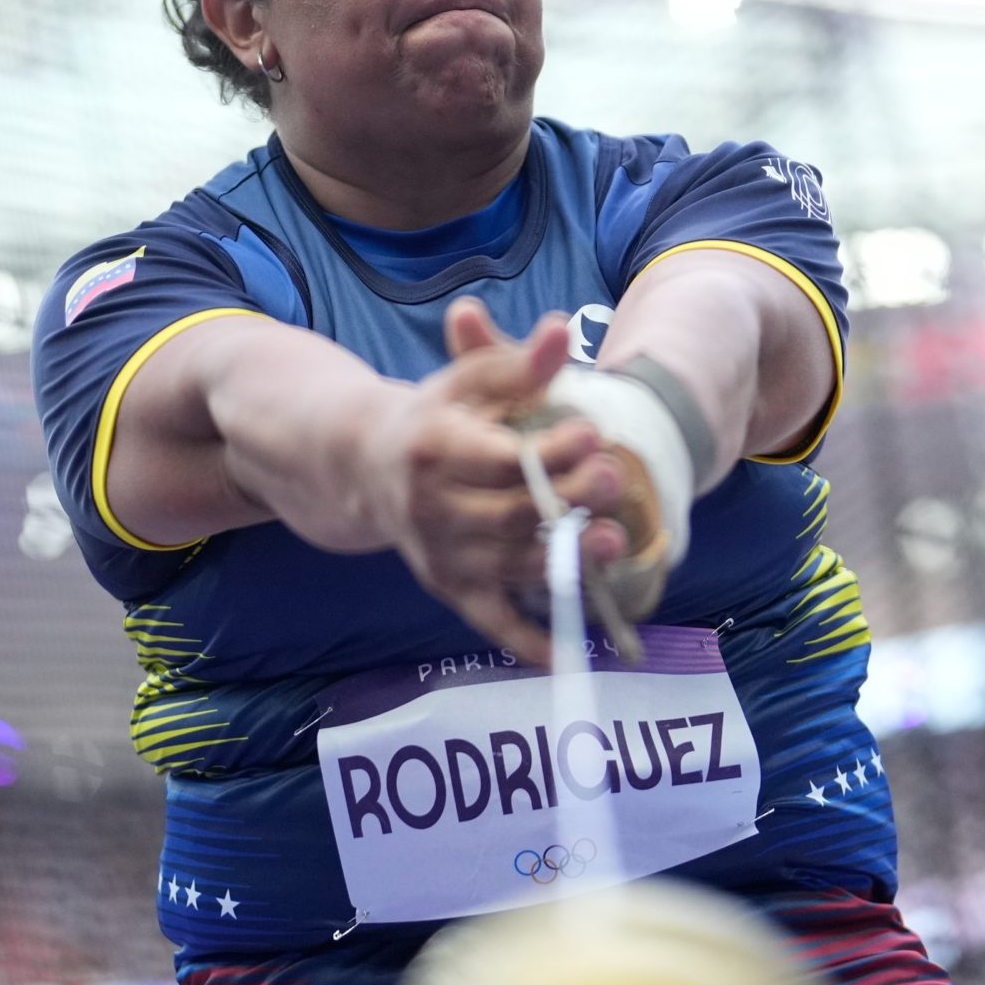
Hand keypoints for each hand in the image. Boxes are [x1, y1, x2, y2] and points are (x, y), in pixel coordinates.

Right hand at [358, 298, 630, 664]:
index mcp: (432, 448)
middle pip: (511, 514)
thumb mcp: (470, 380)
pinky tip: (567, 654)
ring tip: (612, 542)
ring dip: (563, 561)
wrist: (368, 465)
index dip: (548, 451)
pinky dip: (526, 643)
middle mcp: (430, 508)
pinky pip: (491, 623)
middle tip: (617, 477)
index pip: (498, 458)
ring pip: (511, 565)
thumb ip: (518, 362)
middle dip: (567, 498)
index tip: (591, 433)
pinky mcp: (451, 589)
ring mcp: (441, 555)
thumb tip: (561, 329)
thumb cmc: (437, 415)